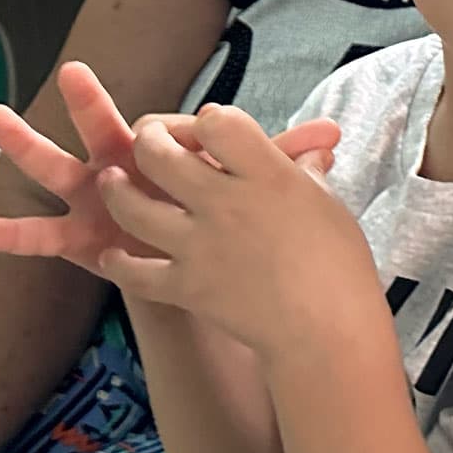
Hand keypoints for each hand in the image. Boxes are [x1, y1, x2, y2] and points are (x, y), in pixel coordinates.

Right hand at [0, 64, 338, 278]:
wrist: (209, 273)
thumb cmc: (228, 218)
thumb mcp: (255, 189)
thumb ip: (282, 162)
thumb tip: (335, 137)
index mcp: (165, 153)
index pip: (160, 125)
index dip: (171, 127)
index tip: (197, 131)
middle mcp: (126, 169)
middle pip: (107, 131)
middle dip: (90, 102)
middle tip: (73, 69)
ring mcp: (99, 204)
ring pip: (61, 171)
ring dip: (28, 147)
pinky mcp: (86, 242)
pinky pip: (45, 239)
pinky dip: (14, 235)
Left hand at [91, 100, 378, 359]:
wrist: (327, 332)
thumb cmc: (340, 266)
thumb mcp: (328, 204)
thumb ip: (306, 172)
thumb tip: (312, 150)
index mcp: (266, 175)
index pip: (217, 122)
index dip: (207, 120)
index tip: (209, 130)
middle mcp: (225, 203)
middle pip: (161, 154)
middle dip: (148, 140)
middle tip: (146, 143)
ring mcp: (200, 246)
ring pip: (133, 207)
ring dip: (116, 191)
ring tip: (112, 184)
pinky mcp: (187, 286)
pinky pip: (136, 272)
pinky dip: (119, 263)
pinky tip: (114, 255)